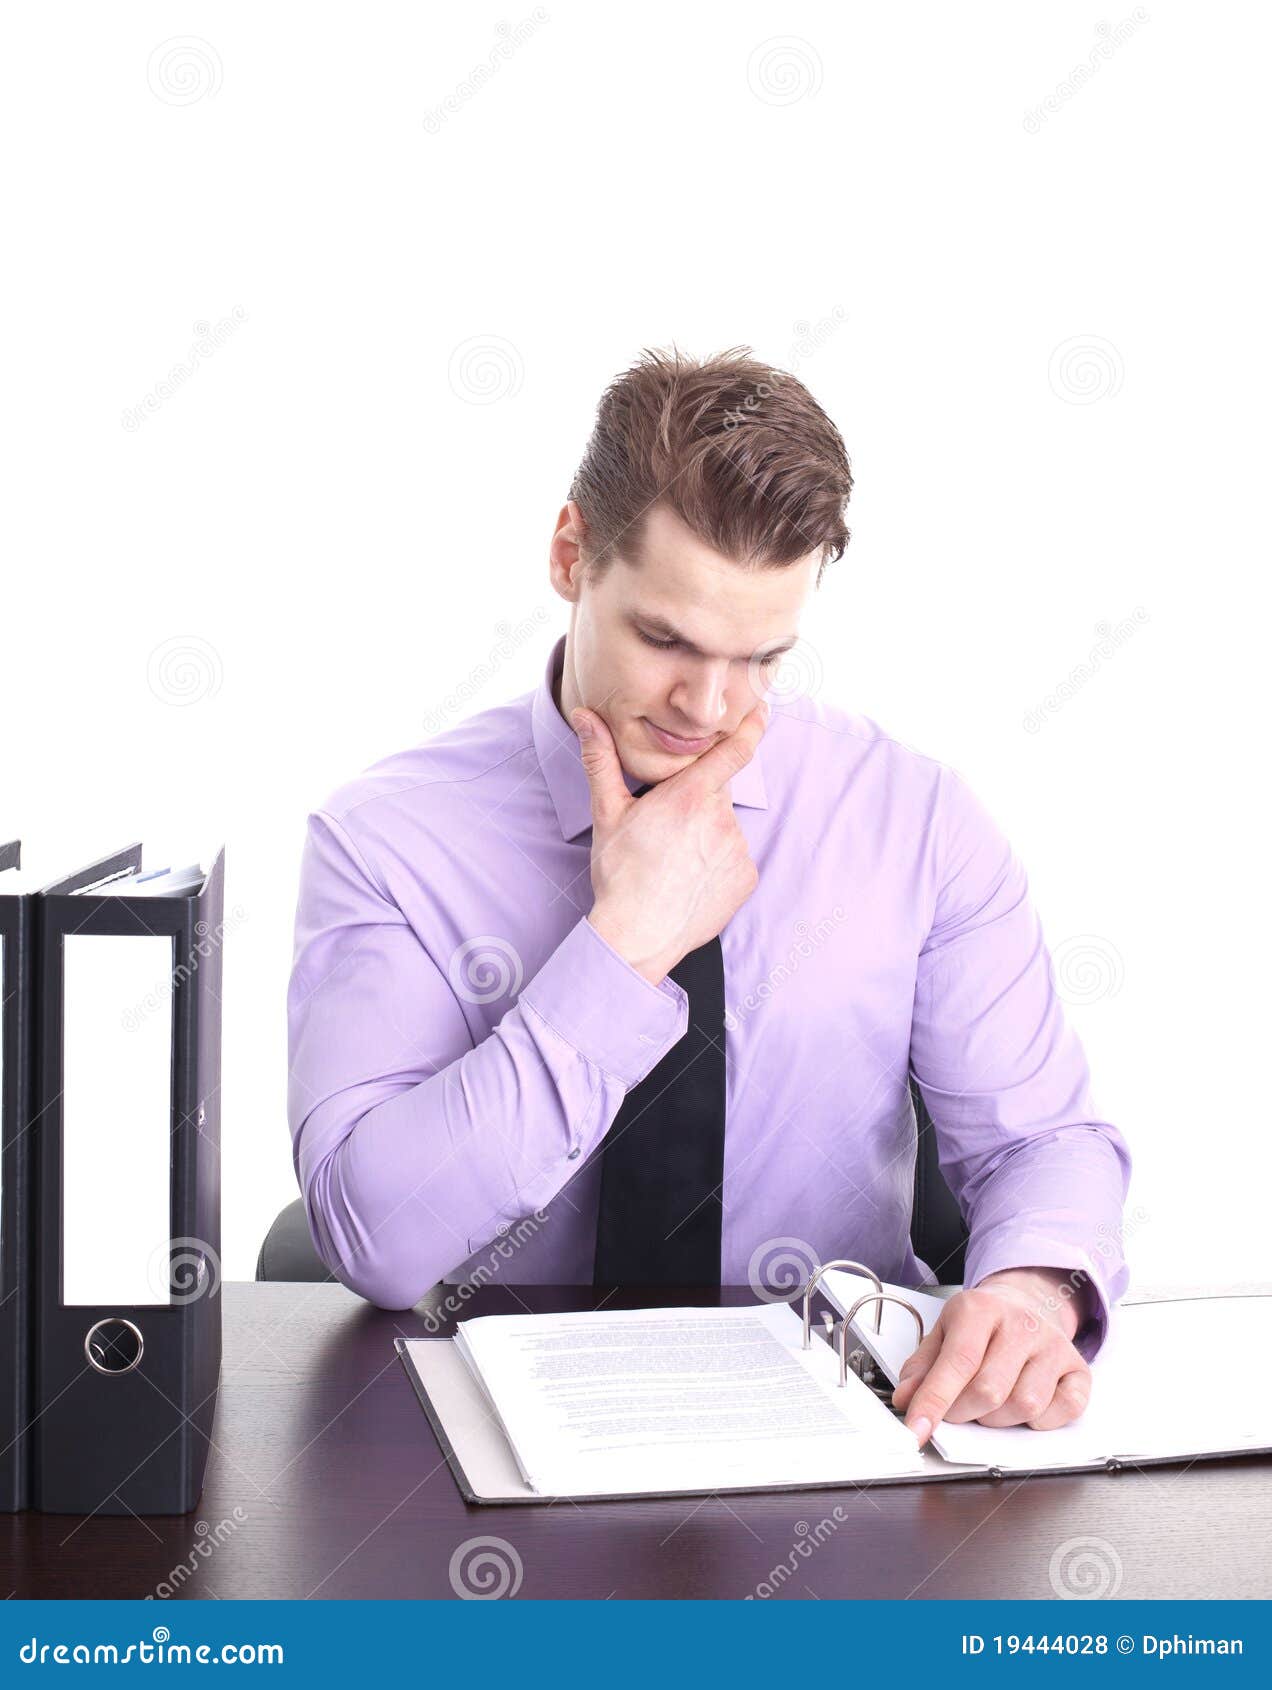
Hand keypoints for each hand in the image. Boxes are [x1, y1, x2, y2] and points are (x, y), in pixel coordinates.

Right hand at [572, 700, 768, 983]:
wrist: (638, 936)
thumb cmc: (619, 874)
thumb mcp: (607, 813)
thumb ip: (601, 758)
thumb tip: (582, 713)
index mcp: (689, 796)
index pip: (733, 751)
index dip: (750, 727)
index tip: (761, 710)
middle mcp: (721, 819)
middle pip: (717, 793)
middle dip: (696, 800)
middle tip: (665, 828)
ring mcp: (738, 850)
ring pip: (724, 827)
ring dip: (705, 834)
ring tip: (673, 860)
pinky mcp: (746, 878)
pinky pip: (734, 858)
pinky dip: (716, 863)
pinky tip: (689, 879)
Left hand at [890, 1267, 1091, 1445]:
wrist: (1027, 1301)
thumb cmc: (982, 1322)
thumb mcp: (944, 1332)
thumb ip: (922, 1366)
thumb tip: (905, 1400)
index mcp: (981, 1309)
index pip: (956, 1363)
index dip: (933, 1401)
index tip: (916, 1430)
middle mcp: (1021, 1324)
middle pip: (990, 1391)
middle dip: (964, 1413)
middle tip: (958, 1409)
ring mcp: (1054, 1346)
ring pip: (1025, 1406)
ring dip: (1000, 1419)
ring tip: (990, 1404)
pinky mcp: (1078, 1368)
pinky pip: (1064, 1410)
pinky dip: (1041, 1421)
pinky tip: (1024, 1406)